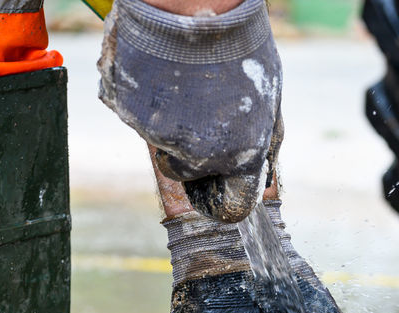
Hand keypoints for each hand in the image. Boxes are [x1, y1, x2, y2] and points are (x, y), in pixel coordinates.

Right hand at [98, 0, 282, 221]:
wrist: (195, 5)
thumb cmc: (238, 47)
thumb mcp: (267, 100)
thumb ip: (260, 141)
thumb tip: (258, 174)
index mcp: (242, 155)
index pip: (233, 207)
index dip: (223, 199)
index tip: (215, 191)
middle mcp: (202, 154)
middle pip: (187, 174)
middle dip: (190, 153)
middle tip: (195, 113)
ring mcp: (162, 135)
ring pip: (160, 142)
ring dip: (167, 119)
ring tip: (182, 80)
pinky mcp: (130, 114)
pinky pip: (136, 117)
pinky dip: (144, 100)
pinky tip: (160, 72)